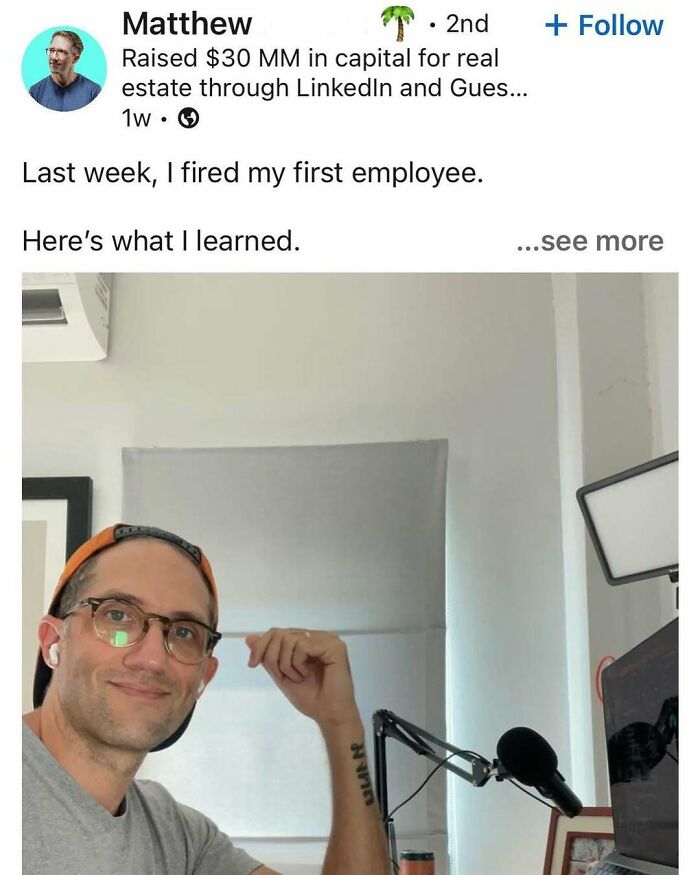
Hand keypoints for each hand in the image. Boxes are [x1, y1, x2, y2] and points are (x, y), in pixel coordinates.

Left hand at [245, 628, 360, 730]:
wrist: (328, 715)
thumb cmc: (310, 698)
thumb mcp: (281, 675)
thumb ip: (267, 656)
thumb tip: (249, 638)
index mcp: (308, 640)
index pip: (277, 632)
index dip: (261, 646)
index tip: (252, 664)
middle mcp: (318, 636)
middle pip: (280, 633)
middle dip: (272, 657)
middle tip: (281, 676)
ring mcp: (328, 639)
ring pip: (289, 639)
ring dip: (286, 664)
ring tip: (298, 678)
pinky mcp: (334, 646)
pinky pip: (302, 645)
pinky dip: (297, 663)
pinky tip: (307, 675)